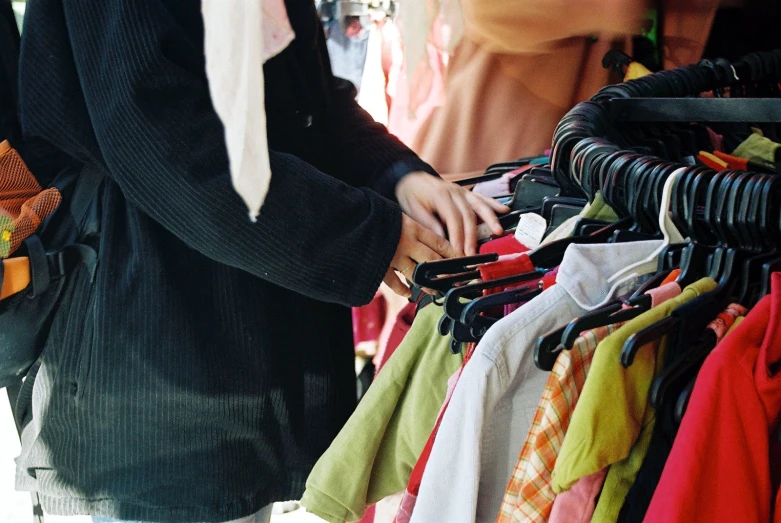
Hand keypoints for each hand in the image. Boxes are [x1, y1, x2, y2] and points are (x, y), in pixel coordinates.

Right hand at [383, 214, 458, 297]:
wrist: (351, 219)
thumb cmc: (376, 217)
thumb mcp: (398, 217)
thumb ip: (413, 230)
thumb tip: (430, 244)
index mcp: (413, 227)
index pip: (440, 243)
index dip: (453, 255)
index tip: (463, 263)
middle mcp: (406, 242)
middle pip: (433, 261)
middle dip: (446, 273)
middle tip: (455, 281)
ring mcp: (393, 256)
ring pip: (417, 274)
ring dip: (428, 284)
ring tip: (435, 290)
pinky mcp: (380, 266)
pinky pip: (394, 282)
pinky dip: (402, 289)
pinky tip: (407, 292)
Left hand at [395, 172, 509, 255]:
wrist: (411, 178)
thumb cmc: (411, 194)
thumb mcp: (412, 209)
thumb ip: (428, 223)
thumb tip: (441, 238)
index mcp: (440, 196)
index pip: (453, 219)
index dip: (458, 236)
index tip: (459, 251)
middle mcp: (454, 192)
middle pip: (468, 215)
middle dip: (473, 236)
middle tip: (473, 253)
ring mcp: (462, 192)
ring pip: (479, 205)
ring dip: (490, 219)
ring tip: (498, 231)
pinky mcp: (466, 193)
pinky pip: (482, 198)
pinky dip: (494, 204)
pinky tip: (504, 210)